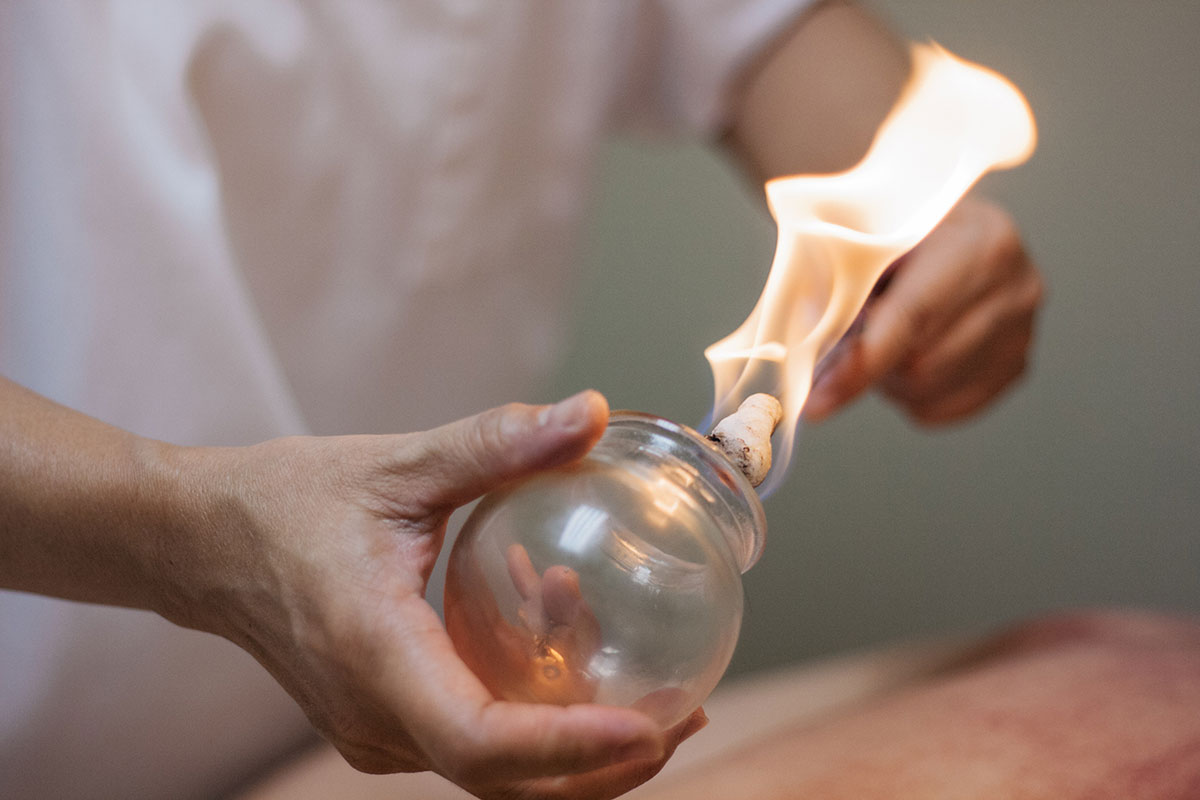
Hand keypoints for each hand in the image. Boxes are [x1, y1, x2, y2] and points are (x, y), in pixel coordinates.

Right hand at [155, 390, 704, 799]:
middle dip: (603, 762)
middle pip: (506, 781)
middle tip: (683, 713)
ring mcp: (375, 730)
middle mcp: (374, 716)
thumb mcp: (396, 463)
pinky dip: (530, 707)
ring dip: (570, 727)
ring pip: (494, 767)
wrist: (200, 543)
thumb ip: (497, 442)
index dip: (572, 750)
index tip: (651, 728)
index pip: (483, 745)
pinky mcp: (382, 720)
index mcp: (374, 655)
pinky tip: (554, 623)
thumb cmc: (283, 504)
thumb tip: (592, 413)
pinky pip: (470, 737)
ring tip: (623, 646)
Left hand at [804, 196, 1043, 424]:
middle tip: (847, 337)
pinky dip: (909, 395)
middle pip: (921, 363)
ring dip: (888, 378)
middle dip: (870, 363)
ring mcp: (1023, 329)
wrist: (934, 223)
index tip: (814, 402)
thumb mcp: (857, 237)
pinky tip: (906, 354)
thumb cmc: (889, 229)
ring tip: (883, 335)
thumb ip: (837, 289)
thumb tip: (804, 358)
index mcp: (979, 240)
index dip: (860, 363)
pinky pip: (942, 409)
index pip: (913, 316)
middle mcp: (1016, 285)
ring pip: (928, 391)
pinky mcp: (1016, 365)